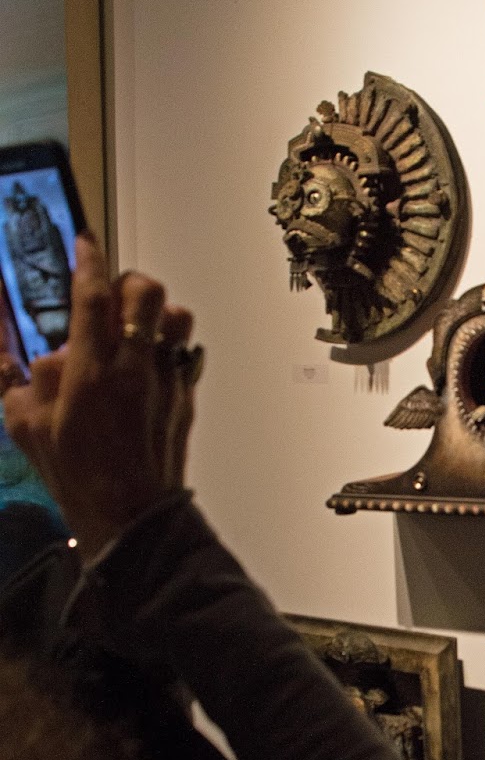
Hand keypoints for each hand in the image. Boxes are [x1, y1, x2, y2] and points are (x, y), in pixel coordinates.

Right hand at [1, 235, 201, 559]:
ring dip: (155, 310)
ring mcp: (168, 380)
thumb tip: (35, 351)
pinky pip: (187, 350)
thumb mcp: (26, 425)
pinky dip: (168, 344)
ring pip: (177, 315)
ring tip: (133, 325)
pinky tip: (149, 362)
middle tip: (108, 294)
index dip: (88, 260)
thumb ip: (22, 377)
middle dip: (125, 281)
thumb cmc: (77, 476)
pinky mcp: (186, 396)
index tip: (85, 243)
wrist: (131, 516)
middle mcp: (136, 367)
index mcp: (91, 370)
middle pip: (146, 291)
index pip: (93, 294)